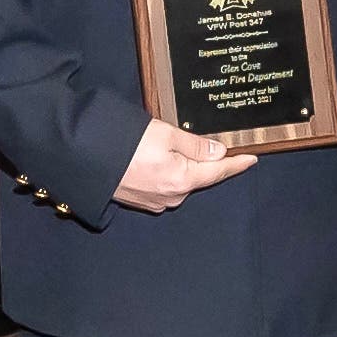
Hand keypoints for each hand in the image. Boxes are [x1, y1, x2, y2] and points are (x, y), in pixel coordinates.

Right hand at [115, 118, 254, 213]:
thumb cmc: (123, 144)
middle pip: (199, 176)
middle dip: (204, 160)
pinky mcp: (141, 200)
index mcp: (182, 180)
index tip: (252, 159)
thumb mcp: (165, 135)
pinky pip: (163, 184)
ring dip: (181, 165)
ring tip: (168, 145)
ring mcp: (155, 201)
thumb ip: (195, 144)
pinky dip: (166, 171)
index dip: (236, 164)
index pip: (217, 171)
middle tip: (205, 140)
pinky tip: (154, 157)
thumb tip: (217, 151)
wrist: (84, 158)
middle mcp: (171, 197)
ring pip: (180, 180)